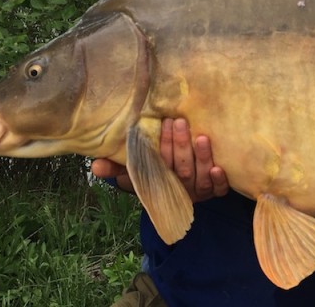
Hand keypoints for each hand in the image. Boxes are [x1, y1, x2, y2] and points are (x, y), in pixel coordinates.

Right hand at [90, 118, 228, 201]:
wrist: (179, 192)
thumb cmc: (156, 171)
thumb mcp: (136, 170)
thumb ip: (116, 167)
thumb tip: (95, 165)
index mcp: (161, 182)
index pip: (160, 165)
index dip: (162, 146)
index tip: (163, 123)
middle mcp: (180, 188)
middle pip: (181, 170)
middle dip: (180, 146)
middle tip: (179, 122)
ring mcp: (199, 191)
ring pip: (201, 178)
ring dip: (201, 158)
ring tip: (200, 137)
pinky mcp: (215, 192)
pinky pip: (219, 190)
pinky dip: (219, 181)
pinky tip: (219, 167)